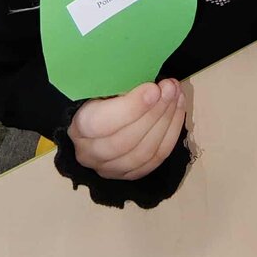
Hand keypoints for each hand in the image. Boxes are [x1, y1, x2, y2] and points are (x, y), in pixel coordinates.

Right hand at [68, 79, 185, 180]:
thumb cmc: (96, 94)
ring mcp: (108, 168)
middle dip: (154, 112)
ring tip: (177, 95)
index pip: (102, 124)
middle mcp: (89, 153)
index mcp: (78, 127)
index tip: (153, 88)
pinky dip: (170, 134)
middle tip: (170, 87)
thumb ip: (119, 84)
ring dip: (166, 122)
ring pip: (143, 153)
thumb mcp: (100, 84)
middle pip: (126, 141)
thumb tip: (150, 82)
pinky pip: (155, 160)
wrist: (90, 116)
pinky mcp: (128, 174)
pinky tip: (177, 111)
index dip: (131, 108)